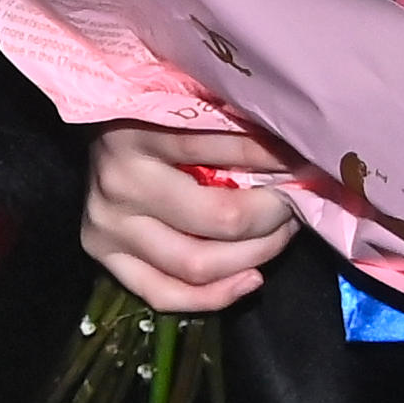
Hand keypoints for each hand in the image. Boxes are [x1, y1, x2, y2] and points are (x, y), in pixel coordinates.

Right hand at [83, 123, 298, 313]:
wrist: (97, 128)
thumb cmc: (151, 113)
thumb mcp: (186, 106)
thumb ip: (229, 126)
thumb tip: (299, 152)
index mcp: (141, 130)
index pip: (226, 152)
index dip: (277, 159)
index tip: (307, 161)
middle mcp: (120, 182)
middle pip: (219, 219)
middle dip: (272, 216)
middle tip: (295, 205)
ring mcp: (107, 224)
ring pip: (197, 264)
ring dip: (254, 255)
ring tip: (278, 236)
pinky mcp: (102, 253)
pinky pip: (165, 294)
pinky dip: (215, 296)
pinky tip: (250, 279)